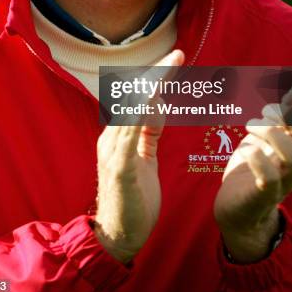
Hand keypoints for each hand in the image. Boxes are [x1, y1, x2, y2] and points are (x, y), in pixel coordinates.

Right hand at [94, 49, 183, 262]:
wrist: (117, 236)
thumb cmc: (133, 198)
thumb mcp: (145, 158)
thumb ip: (149, 132)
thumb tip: (158, 104)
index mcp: (119, 134)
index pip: (138, 98)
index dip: (156, 77)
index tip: (176, 59)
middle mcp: (113, 136)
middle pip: (134, 96)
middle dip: (157, 73)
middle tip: (179, 54)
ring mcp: (113, 150)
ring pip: (131, 109)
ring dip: (152, 86)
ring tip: (169, 66)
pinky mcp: (119, 167)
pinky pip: (128, 136)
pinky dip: (139, 114)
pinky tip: (152, 99)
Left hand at [214, 69, 291, 262]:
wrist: (237, 209)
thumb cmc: (257, 164)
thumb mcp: (275, 130)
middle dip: (291, 118)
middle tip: (266, 113)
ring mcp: (282, 181)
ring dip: (272, 134)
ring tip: (250, 126)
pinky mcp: (262, 196)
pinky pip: (269, 180)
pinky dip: (259, 160)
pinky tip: (247, 150)